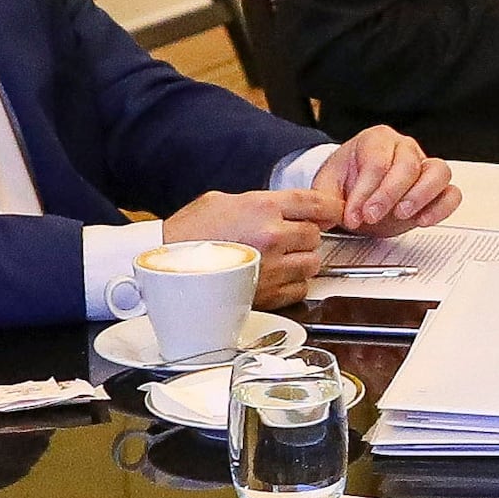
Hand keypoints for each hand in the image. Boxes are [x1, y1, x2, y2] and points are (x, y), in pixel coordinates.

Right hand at [156, 187, 332, 302]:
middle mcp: (272, 237)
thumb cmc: (185, 236)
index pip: (315, 204)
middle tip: (286, 239)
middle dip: (305, 236)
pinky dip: (293, 284)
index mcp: (262, 208)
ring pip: (312, 263)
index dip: (328, 208)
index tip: (331, 213)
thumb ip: (258, 203)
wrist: (166, 270)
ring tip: (277, 260)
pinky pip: (301, 289)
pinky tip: (273, 278)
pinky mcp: (268, 295)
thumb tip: (282, 207)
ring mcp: (272, 268)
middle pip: (315, 235)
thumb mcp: (221, 201)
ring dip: (301, 261)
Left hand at [315, 127, 459, 234]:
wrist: (357, 189)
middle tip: (372, 216)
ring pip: (438, 172)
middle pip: (407, 165)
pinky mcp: (437, 189)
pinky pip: (451, 193)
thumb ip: (323, 201)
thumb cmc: (346, 182)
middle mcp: (404, 148)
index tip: (353, 214)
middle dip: (389, 194)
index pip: (376, 162)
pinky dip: (442, 207)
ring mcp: (424, 166)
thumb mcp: (328, 187)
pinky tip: (423, 221)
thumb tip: (320, 218)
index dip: (365, 191)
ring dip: (421, 196)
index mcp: (376, 139)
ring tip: (402, 215)